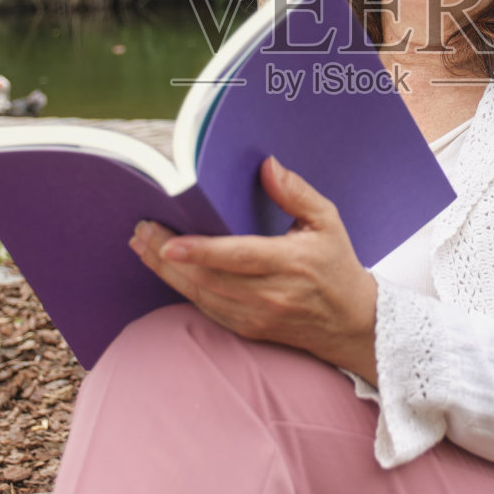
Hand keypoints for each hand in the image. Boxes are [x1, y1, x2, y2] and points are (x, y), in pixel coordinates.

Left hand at [129, 156, 378, 382]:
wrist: (351, 324)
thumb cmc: (337, 266)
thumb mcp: (328, 222)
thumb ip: (297, 192)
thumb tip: (267, 164)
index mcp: (291, 263)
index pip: (238, 257)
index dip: (201, 252)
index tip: (169, 242)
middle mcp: (270, 294)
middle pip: (209, 278)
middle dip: (169, 256)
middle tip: (142, 232)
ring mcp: (256, 316)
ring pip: (201, 295)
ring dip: (167, 273)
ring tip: (143, 246)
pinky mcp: (247, 329)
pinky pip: (207, 309)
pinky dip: (182, 288)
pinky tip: (165, 269)